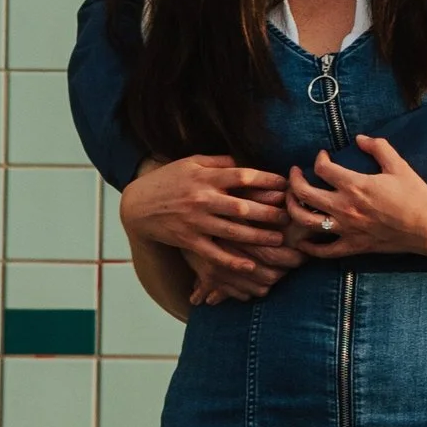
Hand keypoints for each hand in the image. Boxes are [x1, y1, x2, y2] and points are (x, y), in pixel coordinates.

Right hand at [120, 156, 299, 299]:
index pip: (242, 176)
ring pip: (232, 231)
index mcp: (205, 176)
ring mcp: (195, 221)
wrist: (137, 205)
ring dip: (258, 237)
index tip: (285, 185)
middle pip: (242, 206)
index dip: (267, 180)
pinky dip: (232, 261)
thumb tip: (245, 162)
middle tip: (289, 217)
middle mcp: (202, 198)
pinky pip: (214, 253)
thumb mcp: (191, 163)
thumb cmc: (168, 180)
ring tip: (278, 241)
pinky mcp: (188, 240)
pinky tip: (250, 265)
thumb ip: (218, 163)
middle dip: (269, 212)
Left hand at [284, 134, 426, 262]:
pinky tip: (303, 239)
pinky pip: (324, 251)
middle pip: (303, 193)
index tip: (323, 156)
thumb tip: (359, 138)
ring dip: (292, 208)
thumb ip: (378, 147)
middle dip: (294, 180)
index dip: (319, 158)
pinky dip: (309, 247)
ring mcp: (347, 229)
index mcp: (355, 185)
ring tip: (292, 200)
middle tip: (295, 173)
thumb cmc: (416, 194)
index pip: (322, 168)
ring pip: (305, 221)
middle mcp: (345, 207)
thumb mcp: (398, 165)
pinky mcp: (353, 246)